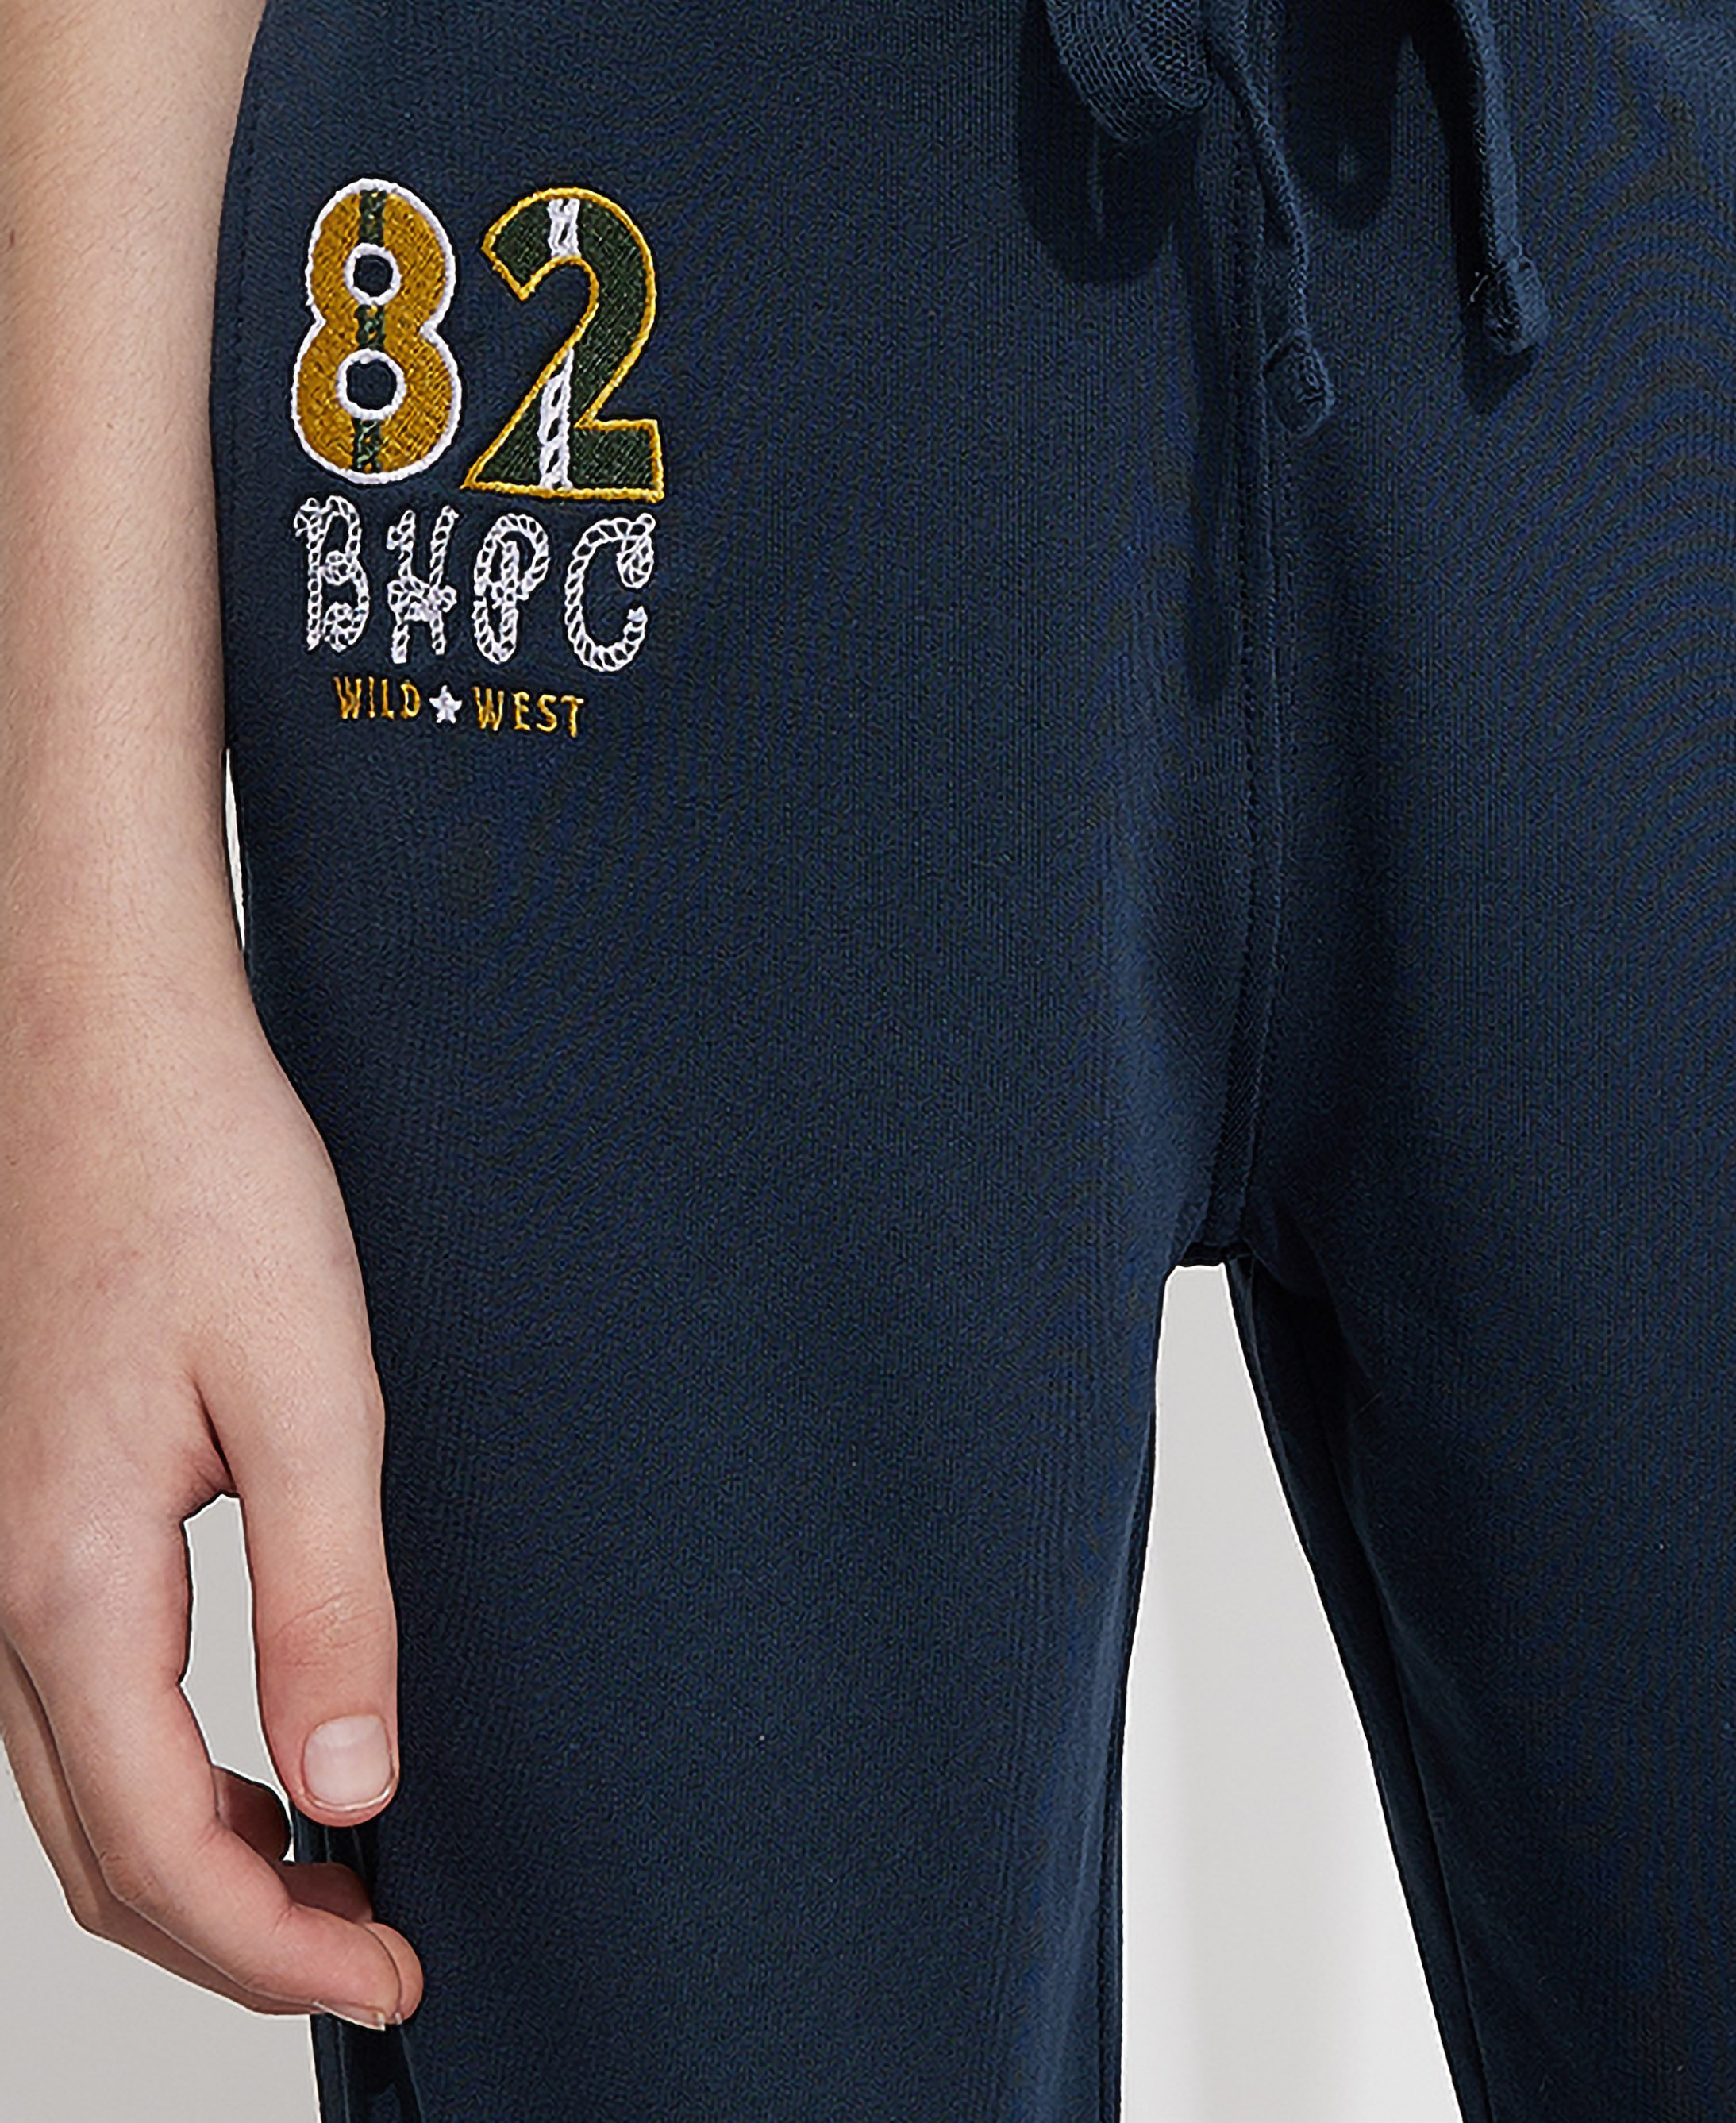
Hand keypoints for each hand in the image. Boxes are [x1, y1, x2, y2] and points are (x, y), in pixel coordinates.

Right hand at [0, 965, 420, 2025]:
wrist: (101, 1052)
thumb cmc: (204, 1188)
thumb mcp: (310, 1392)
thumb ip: (329, 1598)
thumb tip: (354, 1792)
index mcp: (71, 1584)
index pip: (166, 1854)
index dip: (279, 1953)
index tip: (395, 1984)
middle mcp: (2, 1596)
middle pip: (104, 1857)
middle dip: (239, 1939)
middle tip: (379, 1958)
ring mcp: (1, 1560)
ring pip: (78, 1794)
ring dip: (199, 1870)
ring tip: (336, 1884)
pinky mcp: (30, 1515)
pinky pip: (77, 1708)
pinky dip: (165, 1780)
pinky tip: (260, 1758)